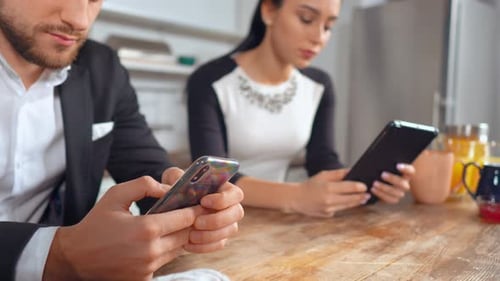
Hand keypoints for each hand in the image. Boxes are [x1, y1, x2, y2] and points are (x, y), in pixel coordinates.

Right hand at [43, 176, 202, 280]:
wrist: (75, 257)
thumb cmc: (96, 223)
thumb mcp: (116, 195)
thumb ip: (144, 185)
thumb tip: (168, 188)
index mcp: (147, 228)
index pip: (185, 218)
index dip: (194, 209)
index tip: (199, 203)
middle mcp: (151, 251)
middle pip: (186, 235)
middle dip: (189, 223)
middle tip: (190, 212)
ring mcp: (148, 268)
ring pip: (178, 249)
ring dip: (178, 237)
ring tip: (173, 225)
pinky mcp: (144, 279)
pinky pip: (165, 262)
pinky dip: (165, 251)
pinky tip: (156, 242)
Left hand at [161, 168, 244, 253]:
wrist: (174, 205)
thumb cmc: (178, 187)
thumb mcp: (174, 176)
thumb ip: (175, 176)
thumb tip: (172, 187)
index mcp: (224, 188)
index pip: (236, 194)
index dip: (223, 199)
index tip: (204, 201)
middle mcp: (231, 206)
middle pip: (237, 213)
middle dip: (217, 220)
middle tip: (197, 222)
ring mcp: (228, 223)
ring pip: (229, 231)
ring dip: (210, 235)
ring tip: (191, 235)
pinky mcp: (220, 238)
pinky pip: (219, 244)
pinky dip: (204, 246)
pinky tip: (188, 244)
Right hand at [292, 169, 369, 217]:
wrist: (297, 198)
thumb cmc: (310, 185)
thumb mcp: (323, 175)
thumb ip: (339, 174)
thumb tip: (352, 171)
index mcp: (328, 188)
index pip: (349, 187)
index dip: (359, 187)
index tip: (365, 186)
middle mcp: (329, 200)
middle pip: (351, 199)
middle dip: (361, 196)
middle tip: (368, 194)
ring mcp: (329, 209)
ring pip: (348, 206)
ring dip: (356, 202)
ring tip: (363, 198)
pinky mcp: (328, 215)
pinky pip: (340, 209)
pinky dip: (344, 206)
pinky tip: (348, 202)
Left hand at [371, 163, 414, 203]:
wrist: (374, 180)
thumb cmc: (380, 169)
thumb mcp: (382, 165)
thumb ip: (384, 162)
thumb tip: (380, 159)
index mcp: (405, 174)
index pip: (410, 171)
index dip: (406, 169)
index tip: (397, 165)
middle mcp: (405, 183)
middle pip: (403, 184)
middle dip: (393, 179)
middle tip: (382, 174)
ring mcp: (400, 192)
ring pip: (397, 193)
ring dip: (384, 188)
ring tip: (374, 183)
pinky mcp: (393, 199)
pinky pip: (390, 199)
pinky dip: (381, 195)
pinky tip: (372, 189)